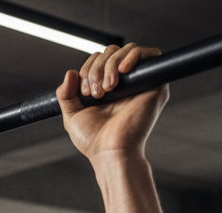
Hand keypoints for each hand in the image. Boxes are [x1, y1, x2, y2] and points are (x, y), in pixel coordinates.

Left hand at [56, 43, 168, 163]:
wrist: (111, 152)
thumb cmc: (94, 140)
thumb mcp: (72, 115)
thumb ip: (66, 94)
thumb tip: (70, 72)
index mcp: (106, 87)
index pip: (98, 59)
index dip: (88, 68)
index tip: (84, 92)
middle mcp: (124, 83)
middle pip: (111, 52)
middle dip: (97, 67)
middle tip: (95, 93)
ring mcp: (140, 82)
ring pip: (126, 51)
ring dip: (110, 65)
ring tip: (107, 89)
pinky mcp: (156, 84)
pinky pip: (150, 54)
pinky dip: (133, 56)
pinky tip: (122, 71)